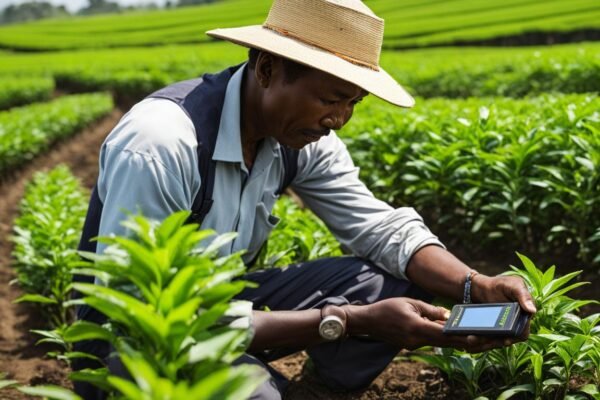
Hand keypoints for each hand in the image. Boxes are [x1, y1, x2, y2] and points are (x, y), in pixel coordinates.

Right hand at [353, 298, 515, 352]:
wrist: (367, 322)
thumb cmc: (387, 309)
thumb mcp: (411, 302)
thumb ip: (431, 311)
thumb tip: (449, 316)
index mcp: (418, 329)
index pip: (447, 335)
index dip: (466, 337)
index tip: (484, 336)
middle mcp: (419, 341)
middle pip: (451, 344)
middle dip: (473, 343)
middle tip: (494, 340)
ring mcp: (416, 345)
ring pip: (445, 345)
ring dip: (464, 342)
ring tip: (485, 338)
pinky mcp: (414, 345)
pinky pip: (435, 343)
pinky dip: (449, 339)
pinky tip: (461, 335)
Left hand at [471, 274, 535, 340]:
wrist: (483, 287)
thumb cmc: (502, 284)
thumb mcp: (513, 285)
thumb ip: (523, 295)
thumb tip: (532, 311)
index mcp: (525, 316)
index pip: (523, 332)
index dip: (515, 337)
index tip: (505, 341)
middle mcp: (516, 325)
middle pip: (508, 338)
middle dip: (496, 341)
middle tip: (484, 340)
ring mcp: (503, 328)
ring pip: (497, 340)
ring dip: (487, 341)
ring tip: (473, 338)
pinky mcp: (493, 329)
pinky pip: (488, 337)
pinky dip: (482, 337)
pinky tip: (472, 336)